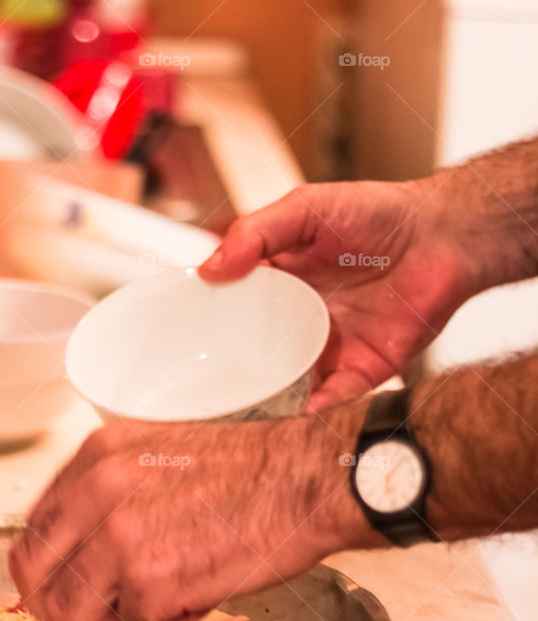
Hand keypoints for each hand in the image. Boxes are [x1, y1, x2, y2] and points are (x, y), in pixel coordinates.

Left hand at [9, 416, 363, 620]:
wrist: (305, 479)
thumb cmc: (251, 469)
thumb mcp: (158, 451)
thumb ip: (109, 491)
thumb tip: (79, 543)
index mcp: (95, 458)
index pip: (33, 528)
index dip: (40, 567)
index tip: (53, 584)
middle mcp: (97, 495)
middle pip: (36, 576)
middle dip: (56, 605)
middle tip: (82, 617)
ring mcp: (119, 541)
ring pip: (75, 611)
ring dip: (111, 618)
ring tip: (154, 602)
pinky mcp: (151, 583)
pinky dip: (166, 620)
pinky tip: (196, 595)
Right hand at [199, 176, 476, 406]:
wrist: (444, 235)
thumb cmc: (379, 214)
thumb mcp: (305, 209)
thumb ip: (255, 233)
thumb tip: (209, 268)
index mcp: (280, 285)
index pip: (235, 312)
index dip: (209, 326)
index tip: (176, 341)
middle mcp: (300, 321)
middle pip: (256, 357)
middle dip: (232, 374)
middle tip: (200, 385)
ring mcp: (329, 348)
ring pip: (288, 385)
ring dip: (266, 398)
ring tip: (238, 411)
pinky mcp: (362, 369)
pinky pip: (332, 397)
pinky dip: (313, 407)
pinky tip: (296, 409)